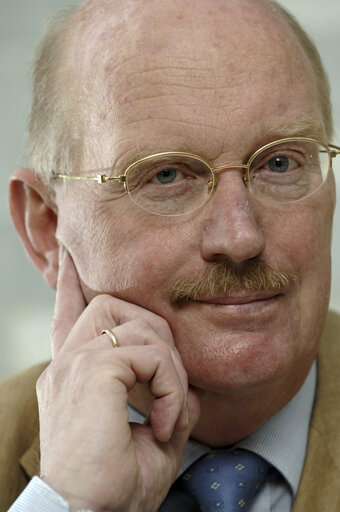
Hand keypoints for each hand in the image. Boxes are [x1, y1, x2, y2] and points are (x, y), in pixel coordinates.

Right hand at [37, 248, 199, 511]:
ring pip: (136, 324)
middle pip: (112, 305)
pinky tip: (162, 422)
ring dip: (167, 364)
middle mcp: (68, 362)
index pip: (70, 312)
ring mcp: (75, 363)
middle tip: (168, 384)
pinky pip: (149, 354)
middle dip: (153, 331)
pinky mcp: (93, 371)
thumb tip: (183, 382)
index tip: (72, 253)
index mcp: (73, 374)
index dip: (72, 281)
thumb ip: (159, 396)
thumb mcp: (143, 432)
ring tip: (167, 409)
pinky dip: (169, 385)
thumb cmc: (114, 484)